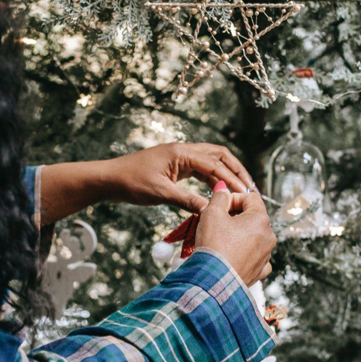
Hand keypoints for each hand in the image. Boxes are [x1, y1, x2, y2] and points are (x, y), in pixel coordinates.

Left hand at [105, 142, 254, 212]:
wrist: (110, 179)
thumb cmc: (131, 183)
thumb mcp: (161, 194)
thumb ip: (187, 201)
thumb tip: (212, 211)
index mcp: (181, 152)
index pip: (215, 163)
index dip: (232, 179)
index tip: (245, 193)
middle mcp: (184, 151)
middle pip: (219, 155)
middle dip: (236, 170)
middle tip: (250, 188)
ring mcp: (180, 158)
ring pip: (211, 161)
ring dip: (226, 174)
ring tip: (240, 190)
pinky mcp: (176, 167)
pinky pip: (200, 170)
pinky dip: (212, 179)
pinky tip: (219, 192)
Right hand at [195, 185, 275, 286]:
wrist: (213, 281)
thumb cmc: (214, 244)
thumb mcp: (212, 213)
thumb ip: (220, 196)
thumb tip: (223, 188)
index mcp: (261, 219)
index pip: (251, 197)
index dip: (233, 198)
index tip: (220, 205)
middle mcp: (269, 236)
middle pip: (253, 217)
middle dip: (235, 216)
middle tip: (217, 221)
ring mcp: (266, 255)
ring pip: (254, 237)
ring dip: (239, 234)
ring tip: (220, 239)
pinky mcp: (260, 271)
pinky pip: (255, 256)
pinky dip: (245, 253)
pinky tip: (232, 254)